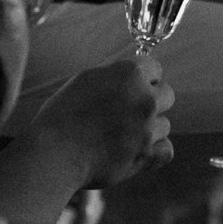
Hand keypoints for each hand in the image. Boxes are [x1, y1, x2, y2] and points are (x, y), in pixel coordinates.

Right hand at [23, 56, 173, 188]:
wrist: (55, 152)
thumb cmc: (62, 115)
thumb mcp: (86, 80)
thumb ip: (114, 76)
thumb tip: (131, 77)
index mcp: (129, 74)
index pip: (154, 67)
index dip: (143, 77)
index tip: (133, 86)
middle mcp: (145, 99)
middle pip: (167, 94)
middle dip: (151, 100)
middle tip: (130, 111)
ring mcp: (148, 129)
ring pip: (165, 124)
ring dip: (149, 128)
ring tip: (124, 135)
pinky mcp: (146, 155)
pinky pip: (166, 150)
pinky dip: (155, 151)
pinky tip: (139, 150)